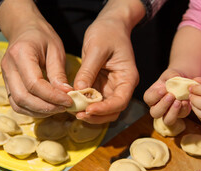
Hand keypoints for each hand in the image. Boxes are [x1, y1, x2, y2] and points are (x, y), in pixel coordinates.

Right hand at [0, 0, 72, 117]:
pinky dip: (32, 110)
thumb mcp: (56, 50)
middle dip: (46, 107)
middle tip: (65, 108)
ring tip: (58, 109)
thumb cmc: (42, 37)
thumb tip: (66, 94)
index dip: (53, 96)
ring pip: (18, 104)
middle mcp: (8, 67)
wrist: (24, 29)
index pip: (34, 83)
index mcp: (20, 54)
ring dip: (39, 111)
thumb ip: (59, 73)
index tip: (69, 101)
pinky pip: (17, 104)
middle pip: (23, 97)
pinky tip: (48, 108)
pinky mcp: (7, 85)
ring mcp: (5, 77)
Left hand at [72, 0, 144, 123]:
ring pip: (104, 110)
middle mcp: (122, 86)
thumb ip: (88, 70)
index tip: (88, 110)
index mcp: (128, 78)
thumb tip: (79, 90)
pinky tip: (73, 104)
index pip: (120, 101)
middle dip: (97, 116)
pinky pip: (95, 102)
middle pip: (113, 111)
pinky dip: (85, 105)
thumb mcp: (97, 48)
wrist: (110, 25)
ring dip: (90, 114)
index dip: (105, 109)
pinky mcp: (101, 86)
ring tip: (73, 111)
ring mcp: (112, 88)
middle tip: (77, 115)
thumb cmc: (107, 32)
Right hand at [143, 69, 190, 124]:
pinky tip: (186, 102)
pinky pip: (181, 116)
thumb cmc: (173, 78)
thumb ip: (171, 75)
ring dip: (173, 112)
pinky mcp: (180, 114)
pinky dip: (184, 109)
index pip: (149, 99)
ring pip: (167, 120)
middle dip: (163, 105)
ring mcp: (168, 113)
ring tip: (179, 102)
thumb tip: (176, 79)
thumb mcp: (170, 74)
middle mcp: (157, 107)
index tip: (163, 89)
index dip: (155, 96)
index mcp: (151, 96)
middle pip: (155, 113)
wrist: (183, 82)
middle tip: (171, 96)